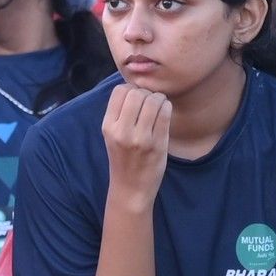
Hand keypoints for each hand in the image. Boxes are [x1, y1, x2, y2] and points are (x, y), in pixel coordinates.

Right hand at [101, 82, 173, 211]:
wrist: (131, 188)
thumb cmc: (123, 159)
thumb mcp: (112, 135)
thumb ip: (120, 113)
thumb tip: (135, 87)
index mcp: (108, 126)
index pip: (120, 91)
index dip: (131, 89)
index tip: (136, 99)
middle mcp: (122, 131)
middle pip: (137, 93)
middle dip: (146, 93)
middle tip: (149, 103)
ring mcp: (141, 138)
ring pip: (153, 100)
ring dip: (158, 99)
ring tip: (158, 107)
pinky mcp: (158, 144)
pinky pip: (165, 113)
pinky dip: (166, 107)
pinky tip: (164, 113)